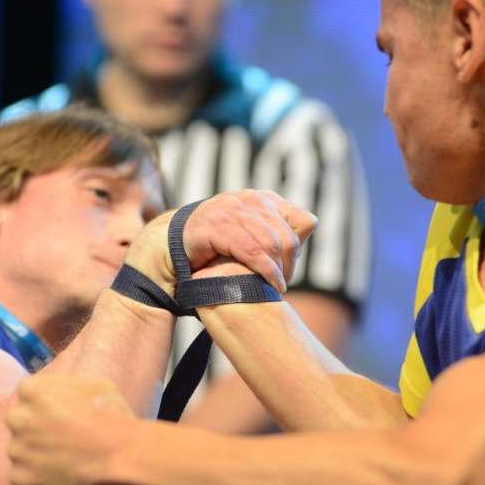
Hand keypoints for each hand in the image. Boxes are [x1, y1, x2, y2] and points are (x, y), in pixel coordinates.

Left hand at [6, 373, 134, 484]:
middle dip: (38, 432)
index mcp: (32, 390)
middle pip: (22, 425)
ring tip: (68, 465)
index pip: (30, 396)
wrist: (120, 458)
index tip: (63, 418)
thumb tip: (66, 398)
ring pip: (23, 454)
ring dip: (39, 459)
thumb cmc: (113, 419)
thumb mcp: (96, 386)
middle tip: (64, 443)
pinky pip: (26, 480)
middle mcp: (17, 418)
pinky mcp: (20, 480)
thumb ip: (70, 389)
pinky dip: (40, 483)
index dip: (48, 408)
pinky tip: (63, 481)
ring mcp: (16, 451)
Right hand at [124, 190, 316, 292]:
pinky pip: (253, 251)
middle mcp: (250, 199)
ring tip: (277, 286)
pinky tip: (271, 284)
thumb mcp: (249, 233)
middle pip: (289, 236)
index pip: (302, 219)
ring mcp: (233, 210)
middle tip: (283, 281)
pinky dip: (266, 271)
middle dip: (290, 263)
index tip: (289, 266)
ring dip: (279, 271)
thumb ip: (277, 230)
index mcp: (261, 198)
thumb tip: (312, 223)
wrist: (172, 247)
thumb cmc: (213, 245)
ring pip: (273, 244)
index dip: (299, 246)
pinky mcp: (219, 226)